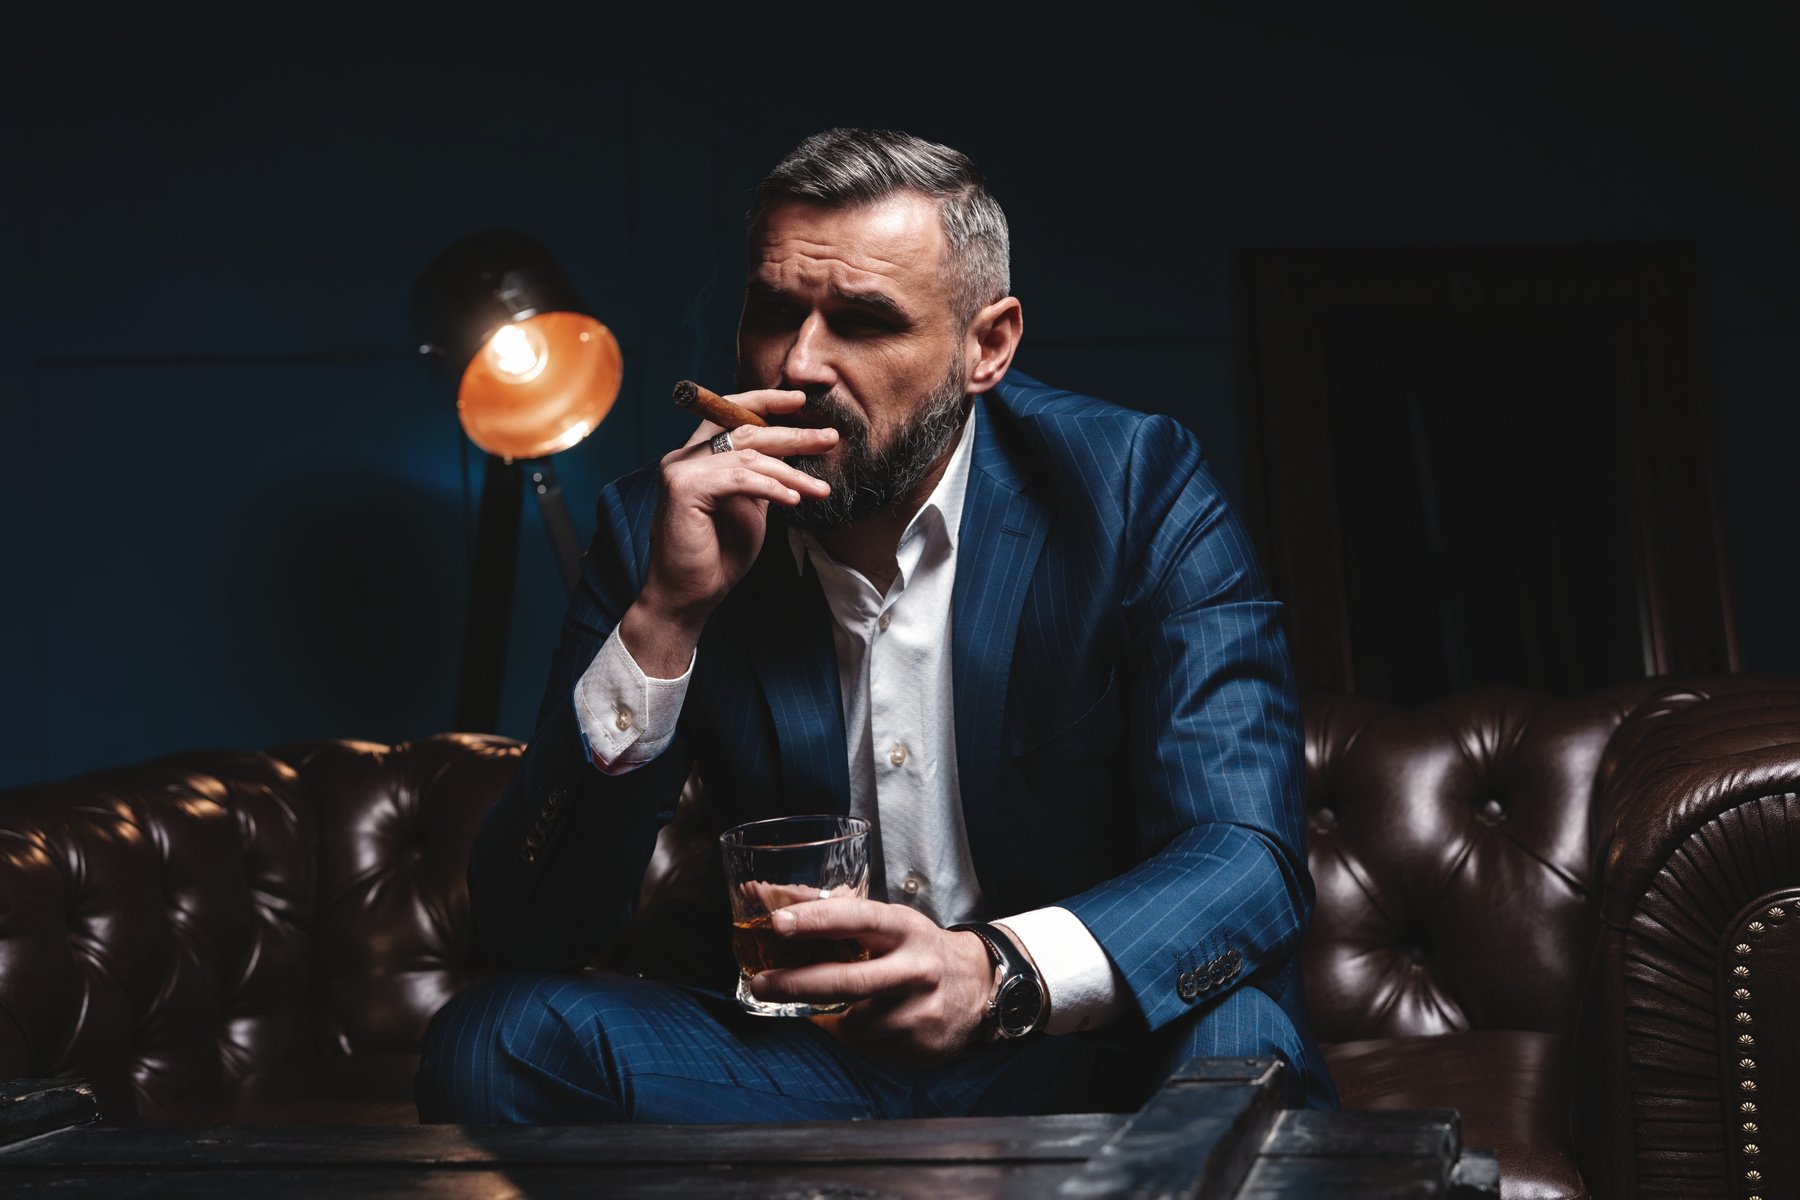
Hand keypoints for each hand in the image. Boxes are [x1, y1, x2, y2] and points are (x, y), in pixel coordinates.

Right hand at [620, 389, 837, 676]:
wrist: (687, 598)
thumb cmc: (718, 558)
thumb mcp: (749, 510)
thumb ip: (761, 481)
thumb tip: (792, 459)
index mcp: (699, 458)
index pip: (731, 415)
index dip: (766, 401)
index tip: (802, 400)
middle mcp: (685, 457)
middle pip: (746, 429)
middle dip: (793, 433)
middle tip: (830, 438)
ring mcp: (681, 470)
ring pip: (748, 456)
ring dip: (792, 472)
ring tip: (822, 489)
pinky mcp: (684, 489)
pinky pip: (739, 479)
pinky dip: (771, 487)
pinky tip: (794, 500)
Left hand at [749, 897, 996, 1064]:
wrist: (981, 986)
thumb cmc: (920, 949)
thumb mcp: (893, 923)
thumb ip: (843, 919)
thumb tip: (776, 902)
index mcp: (905, 929)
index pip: (857, 918)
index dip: (816, 919)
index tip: (779, 923)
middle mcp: (915, 968)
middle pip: (847, 981)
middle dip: (796, 984)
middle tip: (762, 984)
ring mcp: (920, 1010)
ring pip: (853, 1024)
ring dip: (832, 1019)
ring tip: (835, 1008)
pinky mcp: (921, 1044)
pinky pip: (868, 1048)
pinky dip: (856, 1037)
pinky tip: (868, 1023)